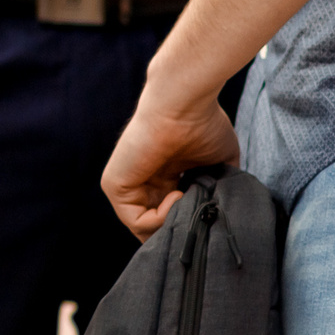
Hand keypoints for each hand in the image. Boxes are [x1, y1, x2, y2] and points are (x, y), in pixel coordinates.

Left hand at [101, 86, 240, 239]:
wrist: (185, 103)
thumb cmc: (205, 124)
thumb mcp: (219, 164)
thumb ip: (218, 189)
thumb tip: (220, 214)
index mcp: (163, 177)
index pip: (168, 217)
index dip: (188, 225)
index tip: (208, 218)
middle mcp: (143, 182)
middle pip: (155, 229)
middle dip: (180, 230)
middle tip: (200, 218)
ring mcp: (126, 185)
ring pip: (146, 229)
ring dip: (174, 222)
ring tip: (190, 199)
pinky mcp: (114, 185)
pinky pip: (135, 221)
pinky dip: (159, 218)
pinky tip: (177, 194)